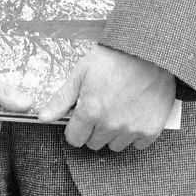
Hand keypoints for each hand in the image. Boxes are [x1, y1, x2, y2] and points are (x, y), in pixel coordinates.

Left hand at [40, 45, 177, 153]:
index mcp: (91, 112)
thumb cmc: (115, 56)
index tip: (83, 116)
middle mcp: (111, 125)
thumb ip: (62, 98)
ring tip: (120, 109)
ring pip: (115, 145)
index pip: (75, 139)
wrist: (150, 51)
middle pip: (94, 143)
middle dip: (94, 129)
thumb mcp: (82, 72)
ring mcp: (132, 129)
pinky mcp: (151, 129)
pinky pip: (138, 143)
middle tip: (103, 108)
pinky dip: (136, 132)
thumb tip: (43, 117)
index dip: (76, 127)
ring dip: (114, 133)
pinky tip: (135, 113)